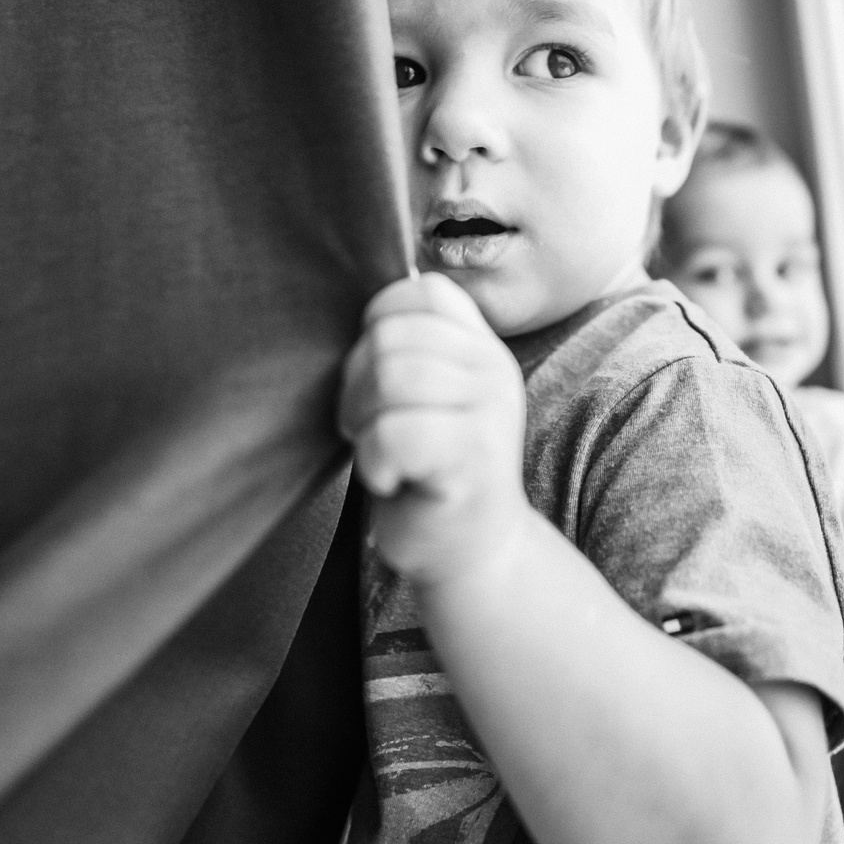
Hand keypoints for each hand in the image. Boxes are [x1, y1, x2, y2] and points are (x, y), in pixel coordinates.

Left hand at [339, 272, 530, 585]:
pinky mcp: (473, 458)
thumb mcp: (429, 395)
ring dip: (364, 423)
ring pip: (391, 378)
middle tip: (370, 427)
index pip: (421, 292)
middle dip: (357, 384)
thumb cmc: (430, 471)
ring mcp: (489, 412)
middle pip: (390, 337)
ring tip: (382, 452)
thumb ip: (408, 347)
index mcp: (481, 346)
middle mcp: (493, 369)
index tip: (378, 379)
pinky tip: (393, 480)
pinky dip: (376, 462)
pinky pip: (395, 433)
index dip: (377, 327)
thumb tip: (350, 299)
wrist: (475, 552)